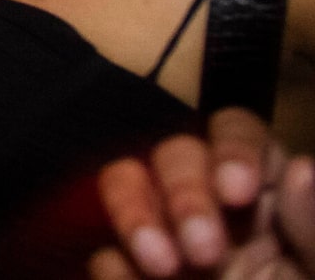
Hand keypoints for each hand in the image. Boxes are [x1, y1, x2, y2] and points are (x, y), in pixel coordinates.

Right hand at [91, 109, 314, 276]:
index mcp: (271, 202)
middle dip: (183, 193)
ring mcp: (169, 240)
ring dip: (133, 212)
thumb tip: (301, 169)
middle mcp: (216, 209)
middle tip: (203, 251)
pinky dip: (114, 268)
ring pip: (125, 182)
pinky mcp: (133, 276)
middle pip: (177, 153)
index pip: (239, 134)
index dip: (234, 148)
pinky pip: (103, 253)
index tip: (237, 191)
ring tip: (159, 265)